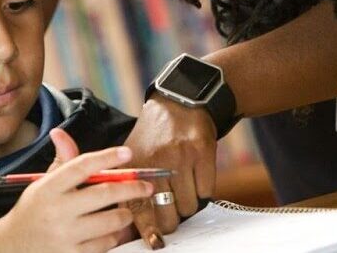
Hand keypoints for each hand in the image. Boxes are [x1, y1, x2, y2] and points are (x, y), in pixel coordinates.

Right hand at [0, 145, 151, 252]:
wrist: (10, 247)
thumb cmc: (34, 210)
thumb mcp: (42, 184)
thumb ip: (62, 161)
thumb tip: (60, 133)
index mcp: (49, 187)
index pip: (82, 166)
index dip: (107, 157)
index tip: (127, 153)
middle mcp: (57, 211)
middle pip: (104, 194)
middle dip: (131, 188)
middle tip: (146, 185)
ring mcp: (64, 236)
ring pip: (110, 222)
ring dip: (126, 214)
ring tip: (128, 209)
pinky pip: (105, 245)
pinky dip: (116, 236)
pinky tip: (116, 230)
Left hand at [124, 94, 217, 236]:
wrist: (180, 99)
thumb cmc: (155, 132)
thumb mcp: (133, 154)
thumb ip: (130, 186)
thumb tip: (136, 225)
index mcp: (134, 166)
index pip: (138, 210)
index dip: (148, 231)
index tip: (156, 242)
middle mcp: (155, 163)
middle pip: (167, 215)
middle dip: (172, 219)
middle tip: (174, 210)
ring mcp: (179, 157)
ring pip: (189, 206)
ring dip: (189, 203)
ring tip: (185, 187)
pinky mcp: (202, 152)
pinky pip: (206, 191)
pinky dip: (204, 189)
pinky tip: (197, 175)